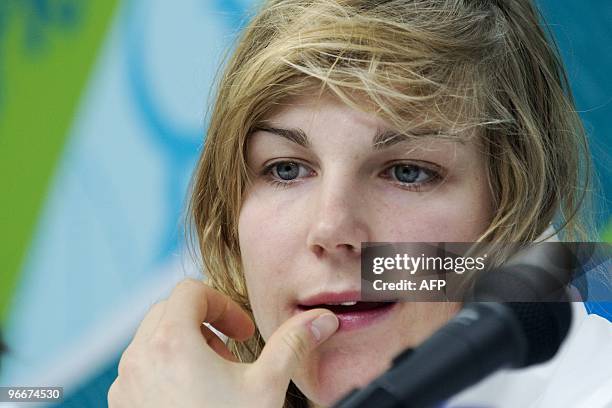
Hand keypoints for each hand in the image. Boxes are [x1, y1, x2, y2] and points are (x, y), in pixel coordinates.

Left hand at [108, 278, 338, 406]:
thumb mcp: (267, 386)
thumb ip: (293, 343)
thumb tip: (322, 319)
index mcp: (171, 341)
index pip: (190, 291)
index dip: (223, 305)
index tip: (243, 331)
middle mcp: (139, 358)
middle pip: (169, 310)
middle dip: (203, 322)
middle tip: (229, 351)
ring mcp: (125, 384)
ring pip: (152, 339)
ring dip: (184, 345)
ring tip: (212, 376)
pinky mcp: (122, 405)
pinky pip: (141, 368)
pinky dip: (165, 368)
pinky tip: (192, 397)